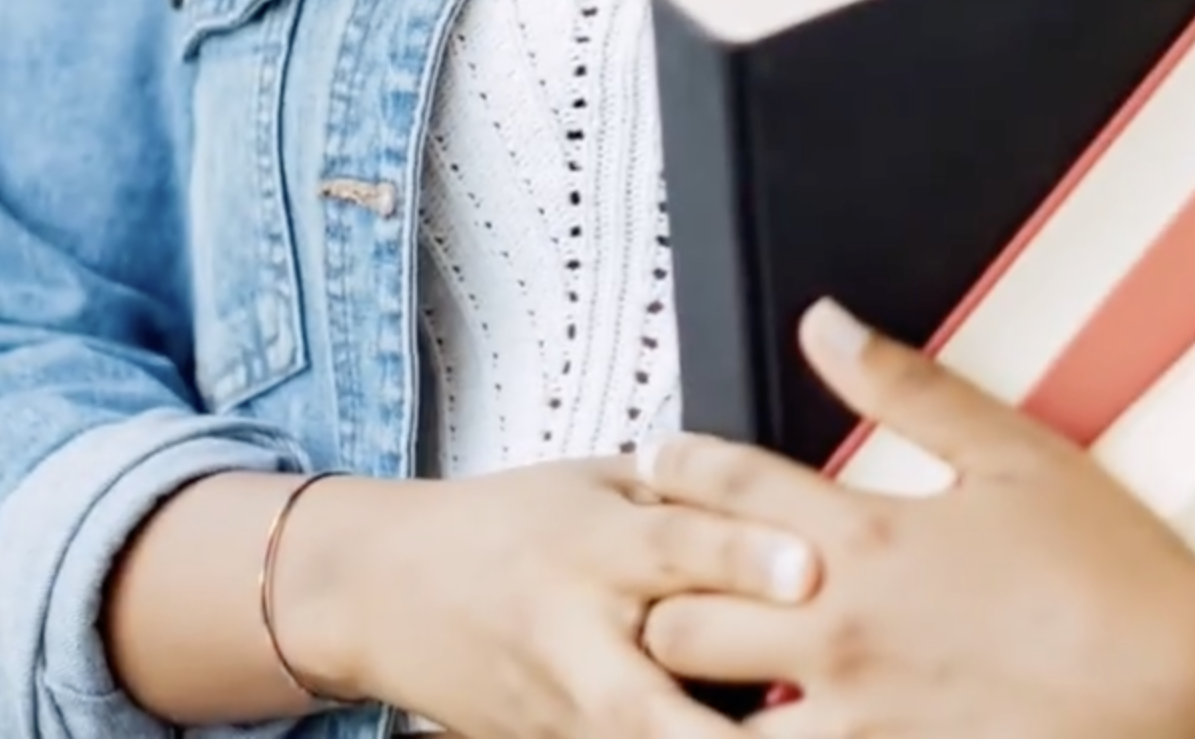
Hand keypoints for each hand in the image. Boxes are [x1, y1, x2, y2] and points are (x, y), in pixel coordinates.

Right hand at [271, 457, 823, 738]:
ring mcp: (562, 710)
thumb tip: (797, 496)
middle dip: (724, 726)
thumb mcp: (593, 481)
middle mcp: (576, 635)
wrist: (382, 591)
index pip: (675, 546)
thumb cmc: (506, 525)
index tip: (809, 569)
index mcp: (591, 543)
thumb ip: (688, 495)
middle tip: (813, 709)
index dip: (741, 558)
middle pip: (651, 699)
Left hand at [629, 301, 1194, 736]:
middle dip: (664, 596)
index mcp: (864, 535)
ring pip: (707, 716)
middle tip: (670, 581)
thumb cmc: (1111, 571)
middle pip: (677, 617)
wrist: (1180, 680)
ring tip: (696, 679)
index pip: (724, 489)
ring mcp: (852, 714)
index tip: (658, 466)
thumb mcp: (1012, 451)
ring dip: (696, 694)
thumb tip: (827, 324)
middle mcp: (837, 628)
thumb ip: (906, 387)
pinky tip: (765, 722)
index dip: (676, 471)